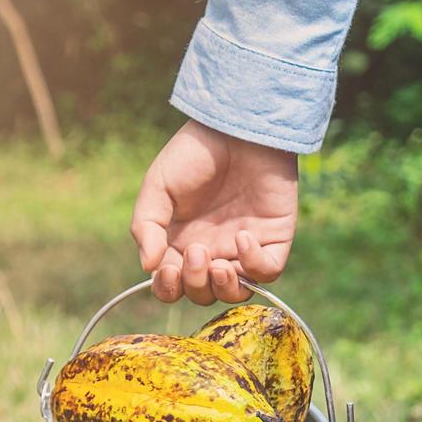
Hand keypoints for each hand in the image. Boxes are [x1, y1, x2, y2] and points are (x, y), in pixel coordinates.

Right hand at [129, 119, 297, 304]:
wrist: (236, 128)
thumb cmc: (194, 154)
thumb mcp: (157, 187)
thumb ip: (147, 226)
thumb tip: (148, 268)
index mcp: (181, 242)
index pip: (172, 284)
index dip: (168, 287)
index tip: (166, 269)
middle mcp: (212, 250)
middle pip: (202, 293)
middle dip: (194, 283)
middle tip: (197, 251)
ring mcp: (244, 248)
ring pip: (235, 292)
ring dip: (223, 287)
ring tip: (217, 262)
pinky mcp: (274, 239)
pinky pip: (267, 272)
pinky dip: (254, 265)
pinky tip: (243, 236)